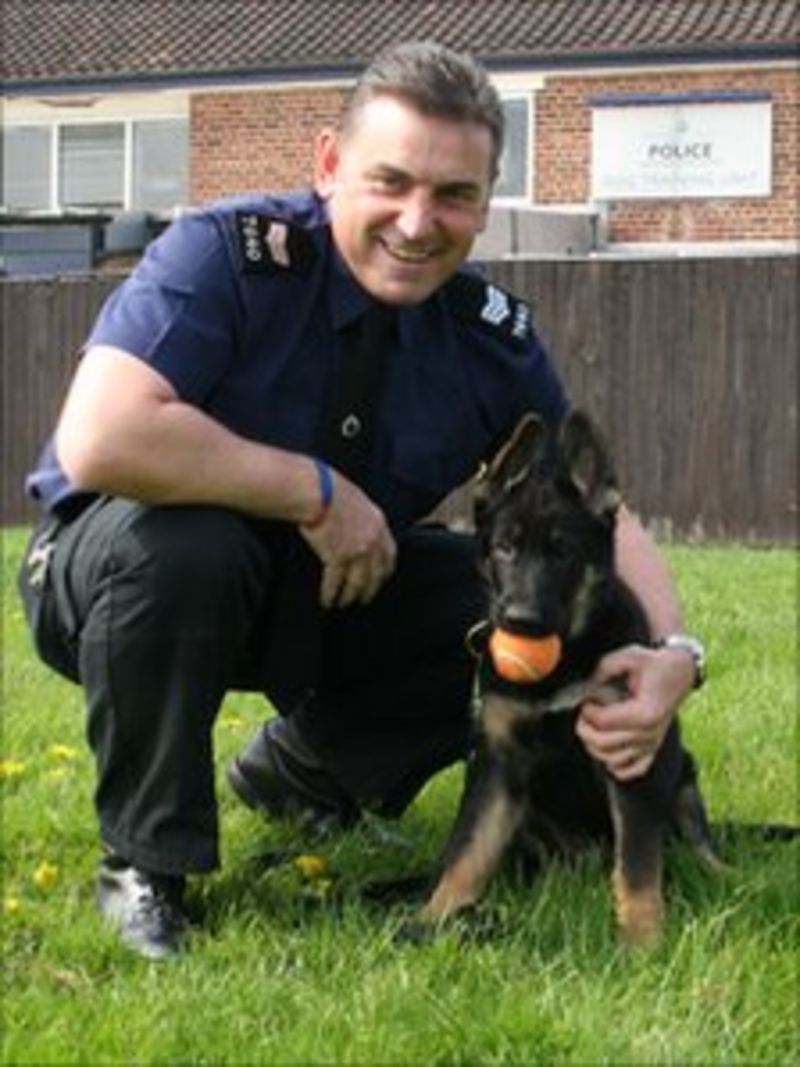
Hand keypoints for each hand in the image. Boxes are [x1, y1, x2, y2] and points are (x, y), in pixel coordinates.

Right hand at [299, 469, 396, 608]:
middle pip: (376, 574)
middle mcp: (372, 541)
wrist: (316, 491)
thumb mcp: (358, 501)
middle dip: (370, 590)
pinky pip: (335, 584)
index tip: (381, 579)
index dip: (385, 571)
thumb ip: (364, 519)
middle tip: (363, 599)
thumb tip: (359, 530)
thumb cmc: (331, 489)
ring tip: (343, 604)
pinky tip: (327, 601)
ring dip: (349, 597)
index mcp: (379, 524)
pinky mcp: (337, 558)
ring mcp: (356, 551)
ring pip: (357, 584)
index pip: (389, 555)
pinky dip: (330, 595)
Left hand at [575, 644, 695, 780]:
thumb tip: (587, 687)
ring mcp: (652, 743)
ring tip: (593, 730)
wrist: (681, 671)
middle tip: (584, 715)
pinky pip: (632, 770)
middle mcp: (650, 733)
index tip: (586, 701)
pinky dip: (616, 765)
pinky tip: (609, 749)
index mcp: (645, 712)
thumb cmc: (656, 664)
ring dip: (595, 748)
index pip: (604, 722)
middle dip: (585, 729)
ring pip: (613, 761)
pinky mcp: (653, 748)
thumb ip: (603, 670)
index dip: (587, 712)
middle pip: (604, 744)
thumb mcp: (628, 656)